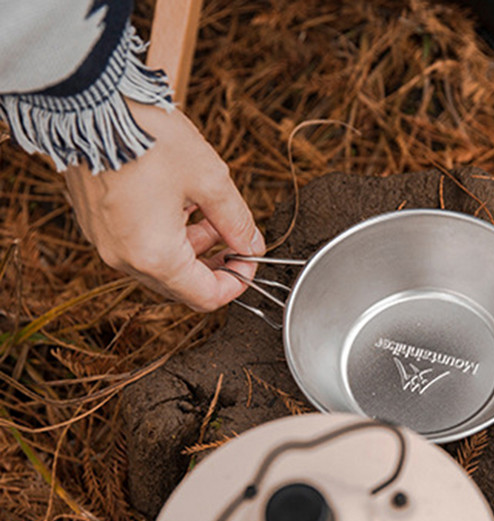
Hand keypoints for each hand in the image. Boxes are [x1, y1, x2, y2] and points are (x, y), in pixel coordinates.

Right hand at [64, 100, 264, 310]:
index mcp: (155, 256)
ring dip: (190, 246)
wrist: (88, 97)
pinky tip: (177, 203)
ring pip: (159, 264)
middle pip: (181, 285)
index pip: (205, 297)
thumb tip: (252, 245)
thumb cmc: (146, 134)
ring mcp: (105, 241)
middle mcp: (124, 258)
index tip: (249, 260)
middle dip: (213, 263)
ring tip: (207, 212)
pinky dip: (163, 235)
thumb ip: (236, 221)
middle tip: (233, 236)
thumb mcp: (210, 179)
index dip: (236, 283)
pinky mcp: (95, 222)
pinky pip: (136, 244)